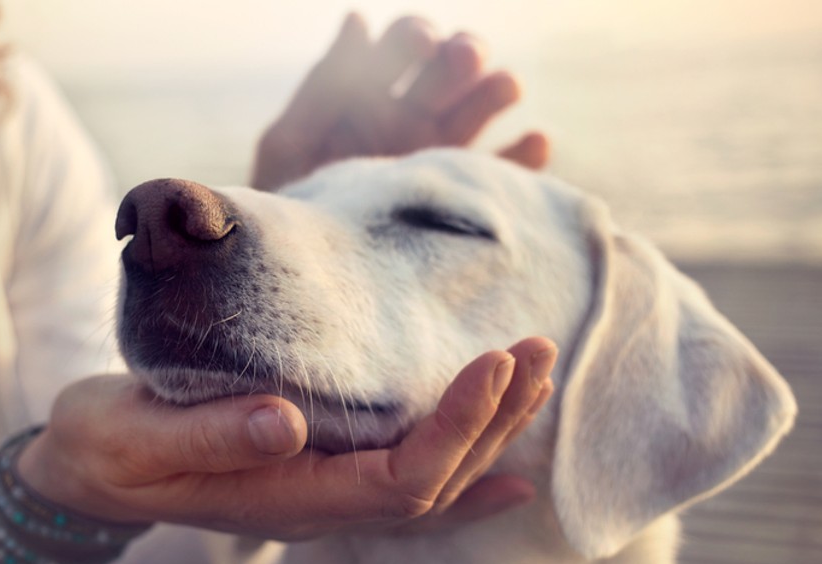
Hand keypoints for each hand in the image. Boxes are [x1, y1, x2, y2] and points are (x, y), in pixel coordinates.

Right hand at [16, 338, 555, 540]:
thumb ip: (208, 435)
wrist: (85, 472)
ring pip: (430, 483)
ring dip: (489, 433)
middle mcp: (317, 507)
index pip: (398, 479)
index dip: (455, 428)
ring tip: (535, 376)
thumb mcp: (135, 437)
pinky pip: (406, 486)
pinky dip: (464, 475)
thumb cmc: (105, 449)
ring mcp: (320, 496)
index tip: (494, 362)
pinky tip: (508, 471)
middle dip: (493, 419)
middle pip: (433, 483)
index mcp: (283, 499)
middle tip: (537, 348)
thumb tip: (286, 421)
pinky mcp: (315, 473)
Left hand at [252, 14, 549, 191]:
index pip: (404, 46)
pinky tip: (534, 142)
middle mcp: (413, 118)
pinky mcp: (465, 199)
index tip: (419, 43)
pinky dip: (526, 156)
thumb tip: (358, 18)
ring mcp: (442, 157)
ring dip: (497, 89)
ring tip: (504, 87)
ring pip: (483, 108)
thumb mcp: (291, 146)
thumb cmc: (287, 209)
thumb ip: (323, 87)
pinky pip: (506, 173)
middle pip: (452, 69)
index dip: (414, 37)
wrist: (304, 279)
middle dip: (462, 54)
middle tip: (462, 58)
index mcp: (370, 96)